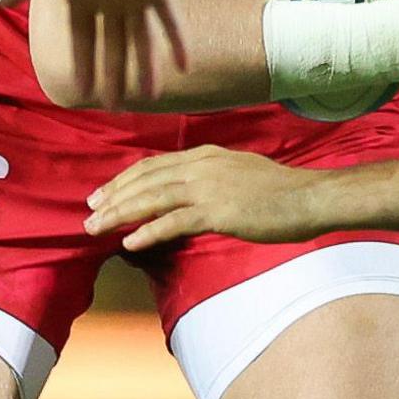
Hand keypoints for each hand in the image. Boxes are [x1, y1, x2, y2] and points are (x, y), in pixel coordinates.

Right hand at [10, 0, 187, 106]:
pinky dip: (177, 41)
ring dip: (145, 67)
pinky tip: (184, 65)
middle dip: (115, 76)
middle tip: (117, 106)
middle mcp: (110, 2)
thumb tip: (1, 1)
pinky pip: (170, 19)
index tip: (82, 90)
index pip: (83, 39)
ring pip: (142, 40)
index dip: (83, 64)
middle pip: (114, 47)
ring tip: (148, 96)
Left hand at [86, 147, 330, 249]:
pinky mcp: (218, 211)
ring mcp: (209, 187)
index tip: (103, 193)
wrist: (310, 198)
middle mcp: (202, 166)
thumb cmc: (281, 192)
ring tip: (95, 228)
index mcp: (206, 155)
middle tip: (88, 213)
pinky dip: (148, 231)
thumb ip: (213, 179)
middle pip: (145, 179)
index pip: (154, 165)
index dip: (125, 179)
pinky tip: (129, 242)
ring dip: (119, 213)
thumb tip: (192, 194)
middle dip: (113, 196)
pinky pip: (173, 221)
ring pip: (152, 199)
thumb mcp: (241, 174)